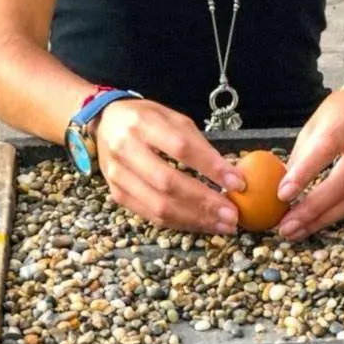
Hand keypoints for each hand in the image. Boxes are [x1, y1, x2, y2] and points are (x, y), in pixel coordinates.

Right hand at [95, 98, 246, 233]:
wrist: (106, 122)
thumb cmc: (147, 119)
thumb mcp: (174, 118)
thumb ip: (199, 144)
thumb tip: (231, 174)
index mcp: (143, 124)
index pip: (181, 148)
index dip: (211, 167)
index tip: (237, 182)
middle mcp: (126, 150)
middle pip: (168, 182)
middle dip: (204, 201)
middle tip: (232, 213)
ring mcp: (118, 176)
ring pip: (159, 206)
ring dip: (195, 219)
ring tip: (223, 225)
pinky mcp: (117, 194)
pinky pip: (151, 216)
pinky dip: (180, 223)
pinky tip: (201, 225)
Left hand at [275, 87, 343, 239]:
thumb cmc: (342, 111)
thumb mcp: (317, 122)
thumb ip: (302, 154)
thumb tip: (281, 190)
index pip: (326, 148)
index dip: (305, 173)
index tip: (282, 195)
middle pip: (343, 182)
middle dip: (312, 209)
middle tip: (286, 226)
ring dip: (322, 220)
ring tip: (296, 231)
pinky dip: (336, 214)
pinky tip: (316, 221)